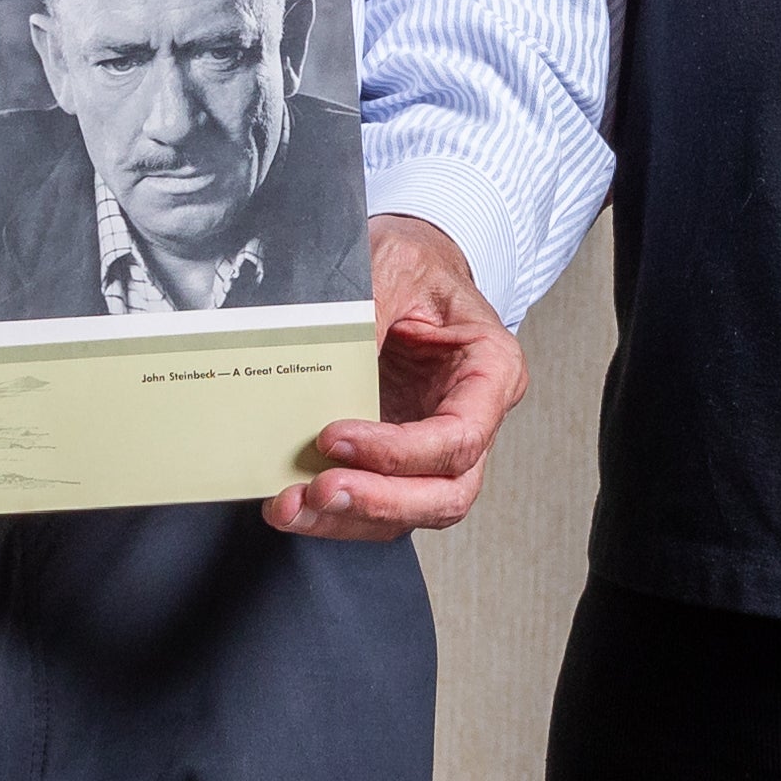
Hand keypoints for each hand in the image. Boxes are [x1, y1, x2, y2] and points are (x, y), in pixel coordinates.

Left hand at [271, 212, 523, 538]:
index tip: (337, 437)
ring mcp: (436, 446)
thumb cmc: (412, 262)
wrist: (404, 267)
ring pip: (409, 511)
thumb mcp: (392, 268)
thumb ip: (369, 317)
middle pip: (446, 494)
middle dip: (379, 502)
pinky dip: (334, 514)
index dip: (399, 452)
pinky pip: (375, 504)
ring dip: (348, 518)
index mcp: (491, 370)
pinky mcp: (397, 459)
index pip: (460, 438)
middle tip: (319, 490)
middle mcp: (473, 417)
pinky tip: (293, 503)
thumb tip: (326, 367)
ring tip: (290, 505)